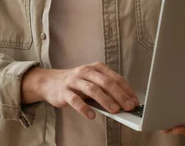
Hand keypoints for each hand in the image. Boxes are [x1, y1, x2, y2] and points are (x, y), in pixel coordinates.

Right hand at [21, 62, 138, 119]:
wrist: (50, 82)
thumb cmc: (76, 83)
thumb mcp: (91, 81)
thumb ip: (105, 89)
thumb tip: (123, 103)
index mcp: (95, 68)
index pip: (115, 77)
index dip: (126, 90)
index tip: (134, 101)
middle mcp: (85, 71)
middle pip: (105, 82)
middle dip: (119, 95)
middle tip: (128, 106)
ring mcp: (74, 80)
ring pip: (92, 89)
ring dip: (105, 100)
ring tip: (114, 111)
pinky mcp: (64, 91)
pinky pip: (75, 99)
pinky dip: (84, 108)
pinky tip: (91, 115)